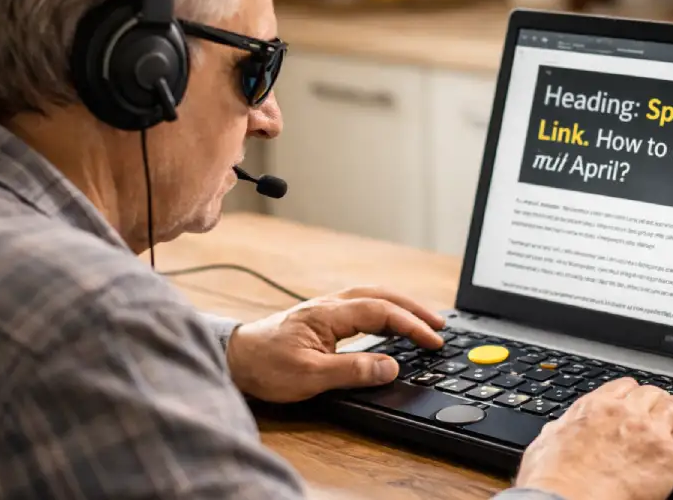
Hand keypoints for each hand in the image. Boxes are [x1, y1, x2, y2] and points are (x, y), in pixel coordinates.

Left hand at [225, 285, 444, 402]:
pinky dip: (384, 311)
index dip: (411, 325)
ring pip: (372, 298)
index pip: (381, 312)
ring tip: (423, 321)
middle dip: (414, 309)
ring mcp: (325, 309)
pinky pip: (362, 306)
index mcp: (329, 314)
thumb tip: (391, 366)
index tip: (433, 340)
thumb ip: (353, 370)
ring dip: (401, 307)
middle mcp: (329, 305)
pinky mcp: (320, 318)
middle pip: (382, 297)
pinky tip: (389, 323)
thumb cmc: (264, 366)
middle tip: (440, 325)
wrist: (232, 359)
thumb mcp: (310, 376)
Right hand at [515, 378, 672, 499]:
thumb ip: (561, 430)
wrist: (567, 499)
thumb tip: (556, 432)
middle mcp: (625, 413)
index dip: (636, 393)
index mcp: (595, 407)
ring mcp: (650, 432)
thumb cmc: (552, 478)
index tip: (639, 399)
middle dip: (662, 400)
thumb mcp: (547, 442)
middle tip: (668, 409)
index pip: (625, 386)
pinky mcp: (670, 455)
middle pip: (655, 394)